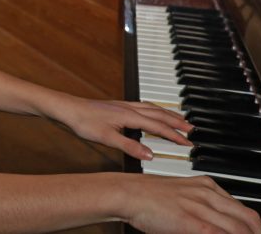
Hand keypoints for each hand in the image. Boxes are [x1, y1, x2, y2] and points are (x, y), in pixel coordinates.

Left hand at [56, 97, 192, 159]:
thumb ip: (130, 146)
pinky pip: (144, 105)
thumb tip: (150, 155)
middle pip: (160, 114)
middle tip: (192, 130)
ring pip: (153, 107)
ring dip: (169, 114)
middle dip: (177, 122)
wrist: (67, 109)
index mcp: (130, 116)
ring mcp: (125, 105)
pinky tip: (154, 113)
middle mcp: (130, 108)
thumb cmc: (83, 122)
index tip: (188, 143)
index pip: (158, 127)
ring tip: (180, 120)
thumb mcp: (107, 138)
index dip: (174, 136)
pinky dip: (156, 109)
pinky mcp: (119, 106)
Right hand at [125, 174, 260, 233]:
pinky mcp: (191, 220)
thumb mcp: (180, 198)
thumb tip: (214, 224)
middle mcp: (208, 194)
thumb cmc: (148, 199)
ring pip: (239, 228)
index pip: (244, 209)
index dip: (260, 227)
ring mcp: (201, 206)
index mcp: (207, 187)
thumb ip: (200, 209)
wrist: (127, 193)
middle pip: (248, 218)